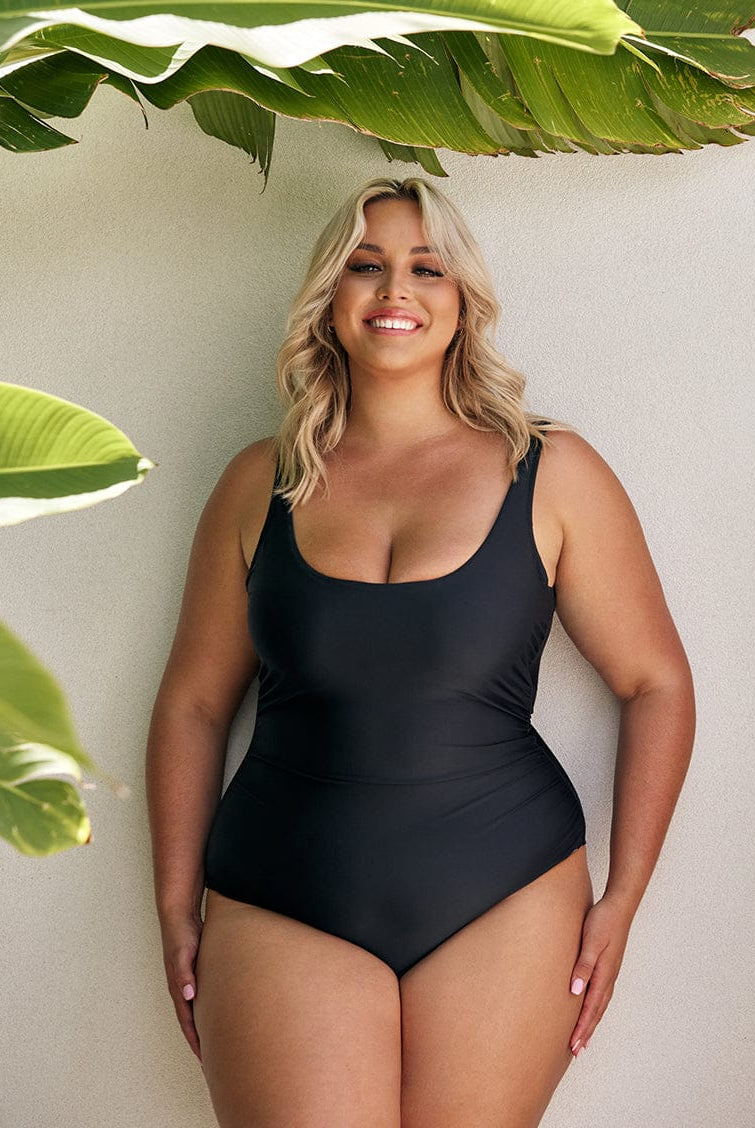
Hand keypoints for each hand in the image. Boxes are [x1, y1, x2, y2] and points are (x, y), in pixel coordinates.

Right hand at [160, 911, 203, 1064]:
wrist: (179, 915)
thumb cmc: (182, 934)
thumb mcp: (183, 953)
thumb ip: (184, 974)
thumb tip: (188, 996)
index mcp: (178, 988)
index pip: (188, 1023)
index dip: (196, 1042)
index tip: (205, 1061)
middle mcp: (182, 989)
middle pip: (191, 1023)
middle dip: (201, 1043)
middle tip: (214, 1063)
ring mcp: (188, 982)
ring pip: (197, 1012)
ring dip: (205, 1029)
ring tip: (218, 1045)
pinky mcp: (196, 973)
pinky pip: (202, 999)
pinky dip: (210, 1012)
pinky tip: (220, 1015)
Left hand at [568, 892, 634, 1056]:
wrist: (619, 906)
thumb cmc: (603, 921)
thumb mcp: (591, 941)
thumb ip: (583, 966)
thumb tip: (576, 992)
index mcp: (604, 974)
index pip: (591, 1008)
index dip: (582, 1028)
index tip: (574, 1045)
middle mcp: (609, 977)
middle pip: (597, 1012)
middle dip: (586, 1032)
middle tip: (576, 1051)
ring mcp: (610, 972)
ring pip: (600, 1005)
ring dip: (591, 1023)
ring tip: (582, 1038)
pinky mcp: (608, 966)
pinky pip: (601, 994)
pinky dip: (595, 1008)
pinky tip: (589, 1009)